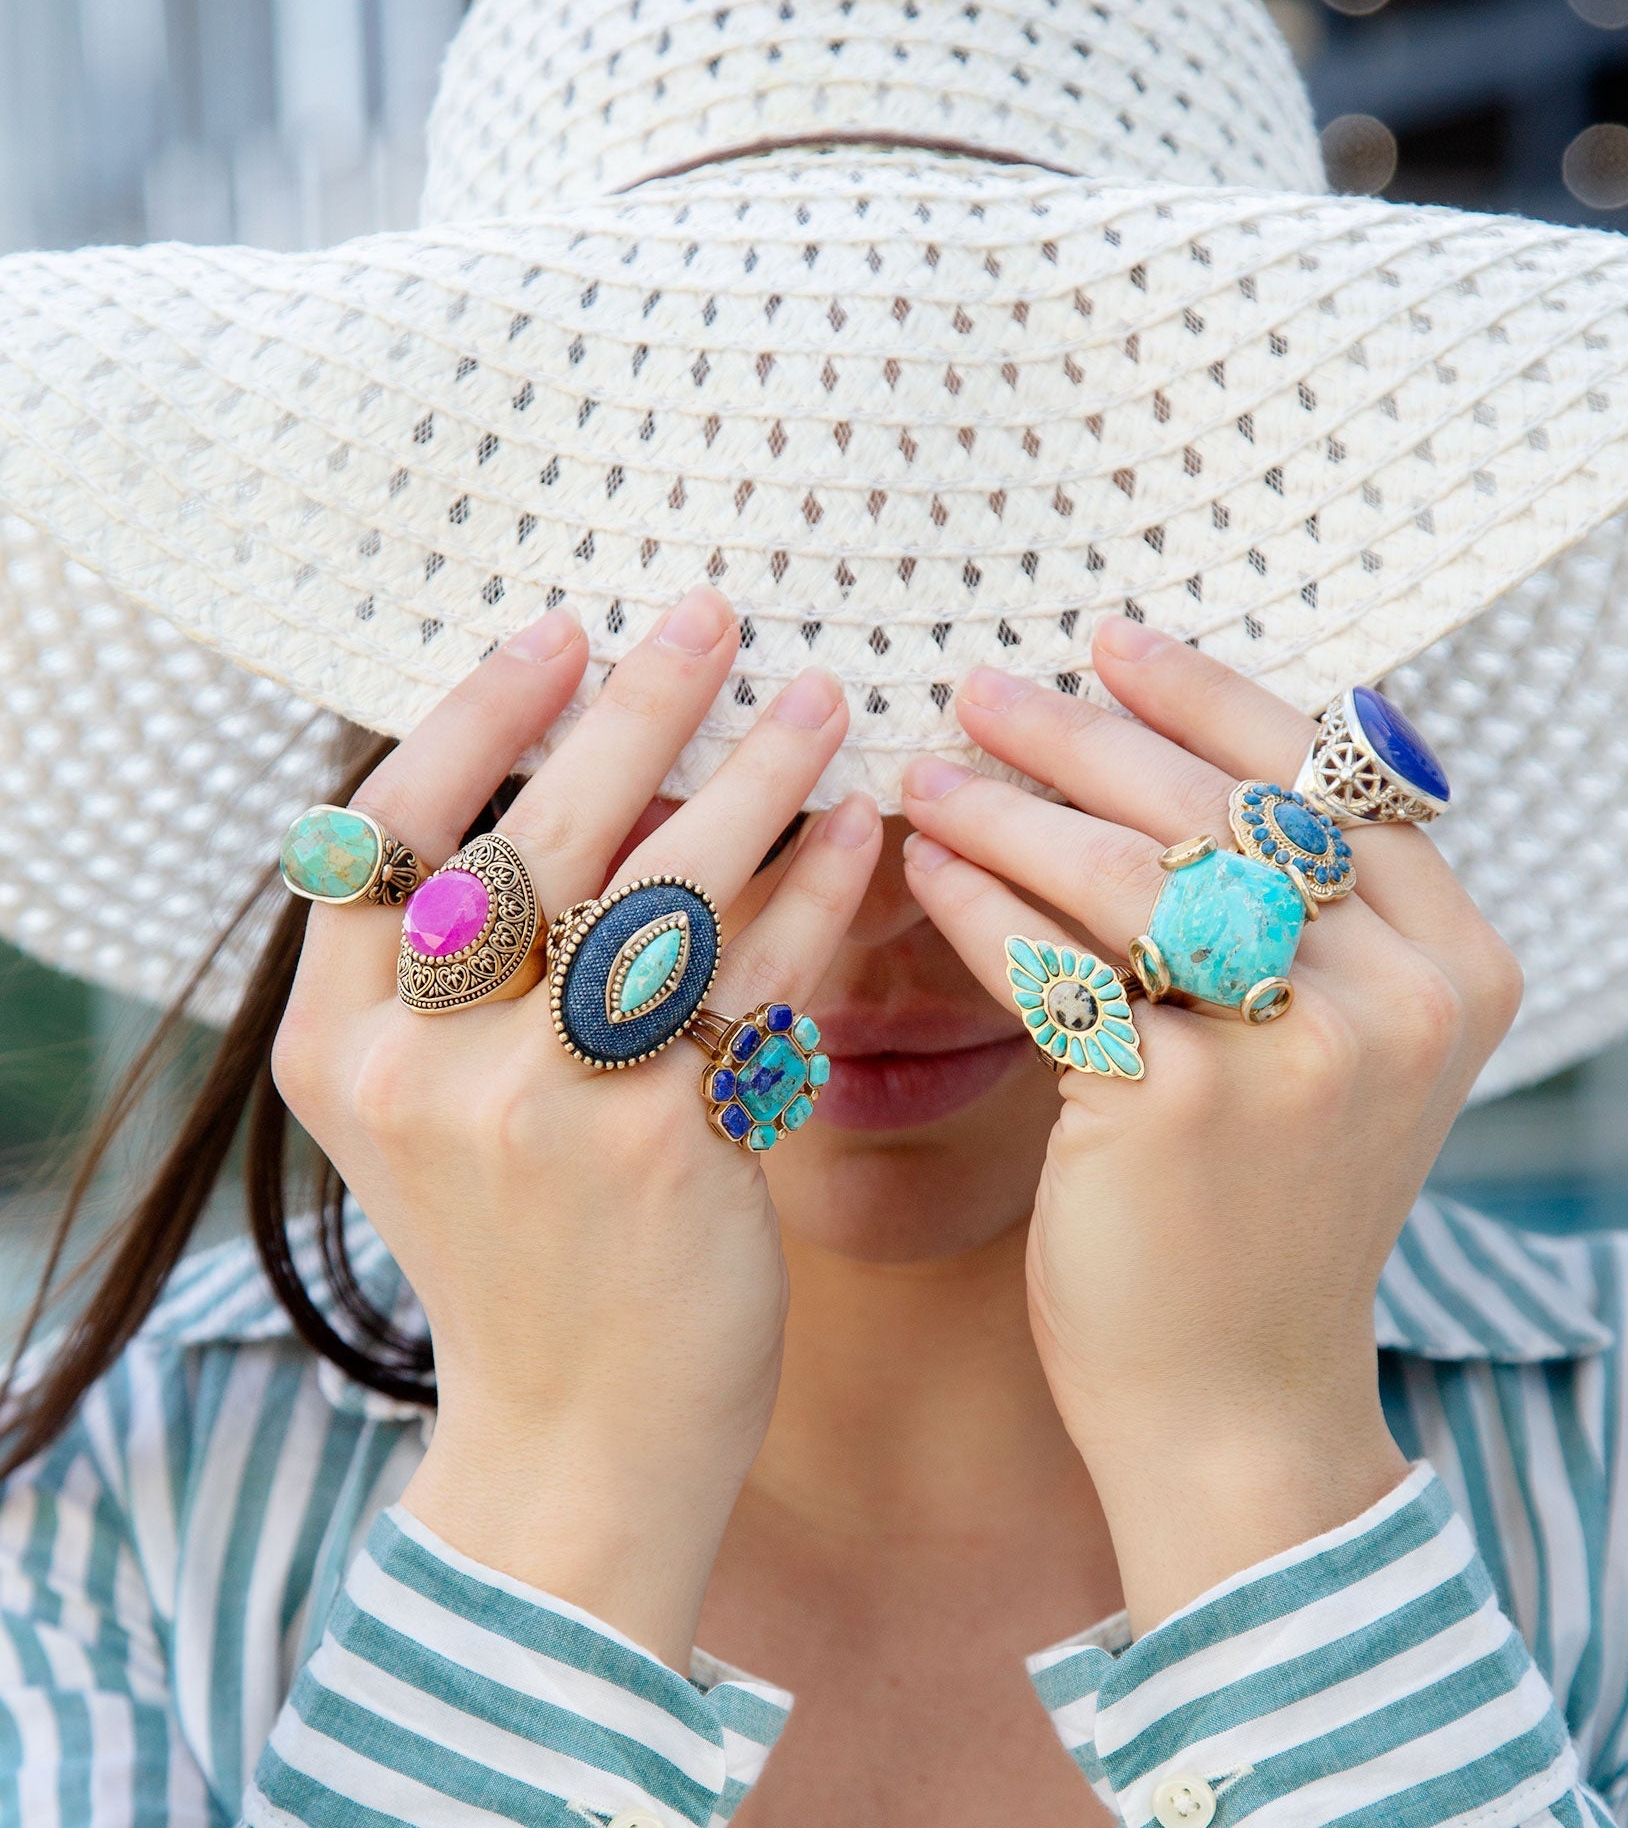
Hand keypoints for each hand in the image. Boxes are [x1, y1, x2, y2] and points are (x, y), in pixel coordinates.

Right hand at [272, 589, 880, 1665]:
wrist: (574, 1439)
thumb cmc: (517, 1252)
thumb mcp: (433, 1109)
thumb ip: (461, 971)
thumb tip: (592, 774)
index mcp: (334, 1043)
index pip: (385, 831)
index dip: (476, 715)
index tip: (562, 630)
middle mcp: (416, 1066)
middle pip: (531, 833)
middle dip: (633, 708)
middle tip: (713, 615)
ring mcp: (534, 1108)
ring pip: (658, 888)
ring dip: (752, 777)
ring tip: (821, 698)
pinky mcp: (660, 1149)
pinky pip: (752, 982)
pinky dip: (814, 896)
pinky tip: (866, 829)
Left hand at [899, 622, 1521, 1631]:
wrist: (1236, 1401)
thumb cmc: (1261, 1211)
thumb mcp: (1331, 1053)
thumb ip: (1299, 921)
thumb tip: (1152, 750)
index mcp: (1456, 962)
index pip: (1326, 777)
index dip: (1207, 697)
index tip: (1109, 641)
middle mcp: (1402, 995)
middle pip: (1221, 807)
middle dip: (1084, 735)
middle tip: (982, 686)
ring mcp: (1298, 1049)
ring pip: (1129, 871)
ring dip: (1010, 806)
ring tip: (925, 771)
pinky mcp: (1180, 1101)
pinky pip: (1055, 962)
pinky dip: (980, 906)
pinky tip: (924, 868)